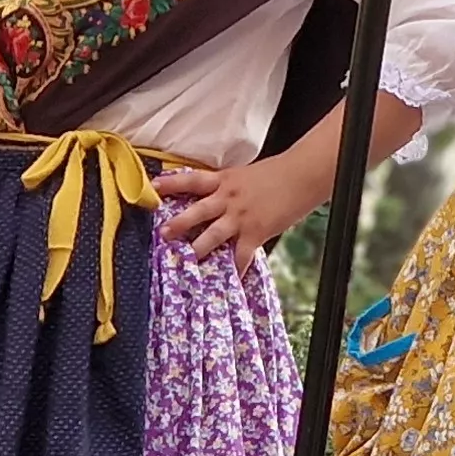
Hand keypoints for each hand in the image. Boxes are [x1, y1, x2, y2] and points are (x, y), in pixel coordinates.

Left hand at [156, 150, 332, 267]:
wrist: (302, 174)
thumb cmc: (277, 173)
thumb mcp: (245, 174)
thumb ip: (227, 186)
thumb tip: (215, 195)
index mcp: (224, 180)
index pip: (192, 180)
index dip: (171, 183)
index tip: (153, 187)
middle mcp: (228, 198)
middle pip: (197, 210)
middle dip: (179, 223)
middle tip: (162, 234)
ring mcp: (241, 216)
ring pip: (213, 234)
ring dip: (198, 248)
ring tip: (185, 259)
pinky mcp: (255, 232)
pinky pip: (241, 255)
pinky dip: (235, 269)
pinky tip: (229, 282)